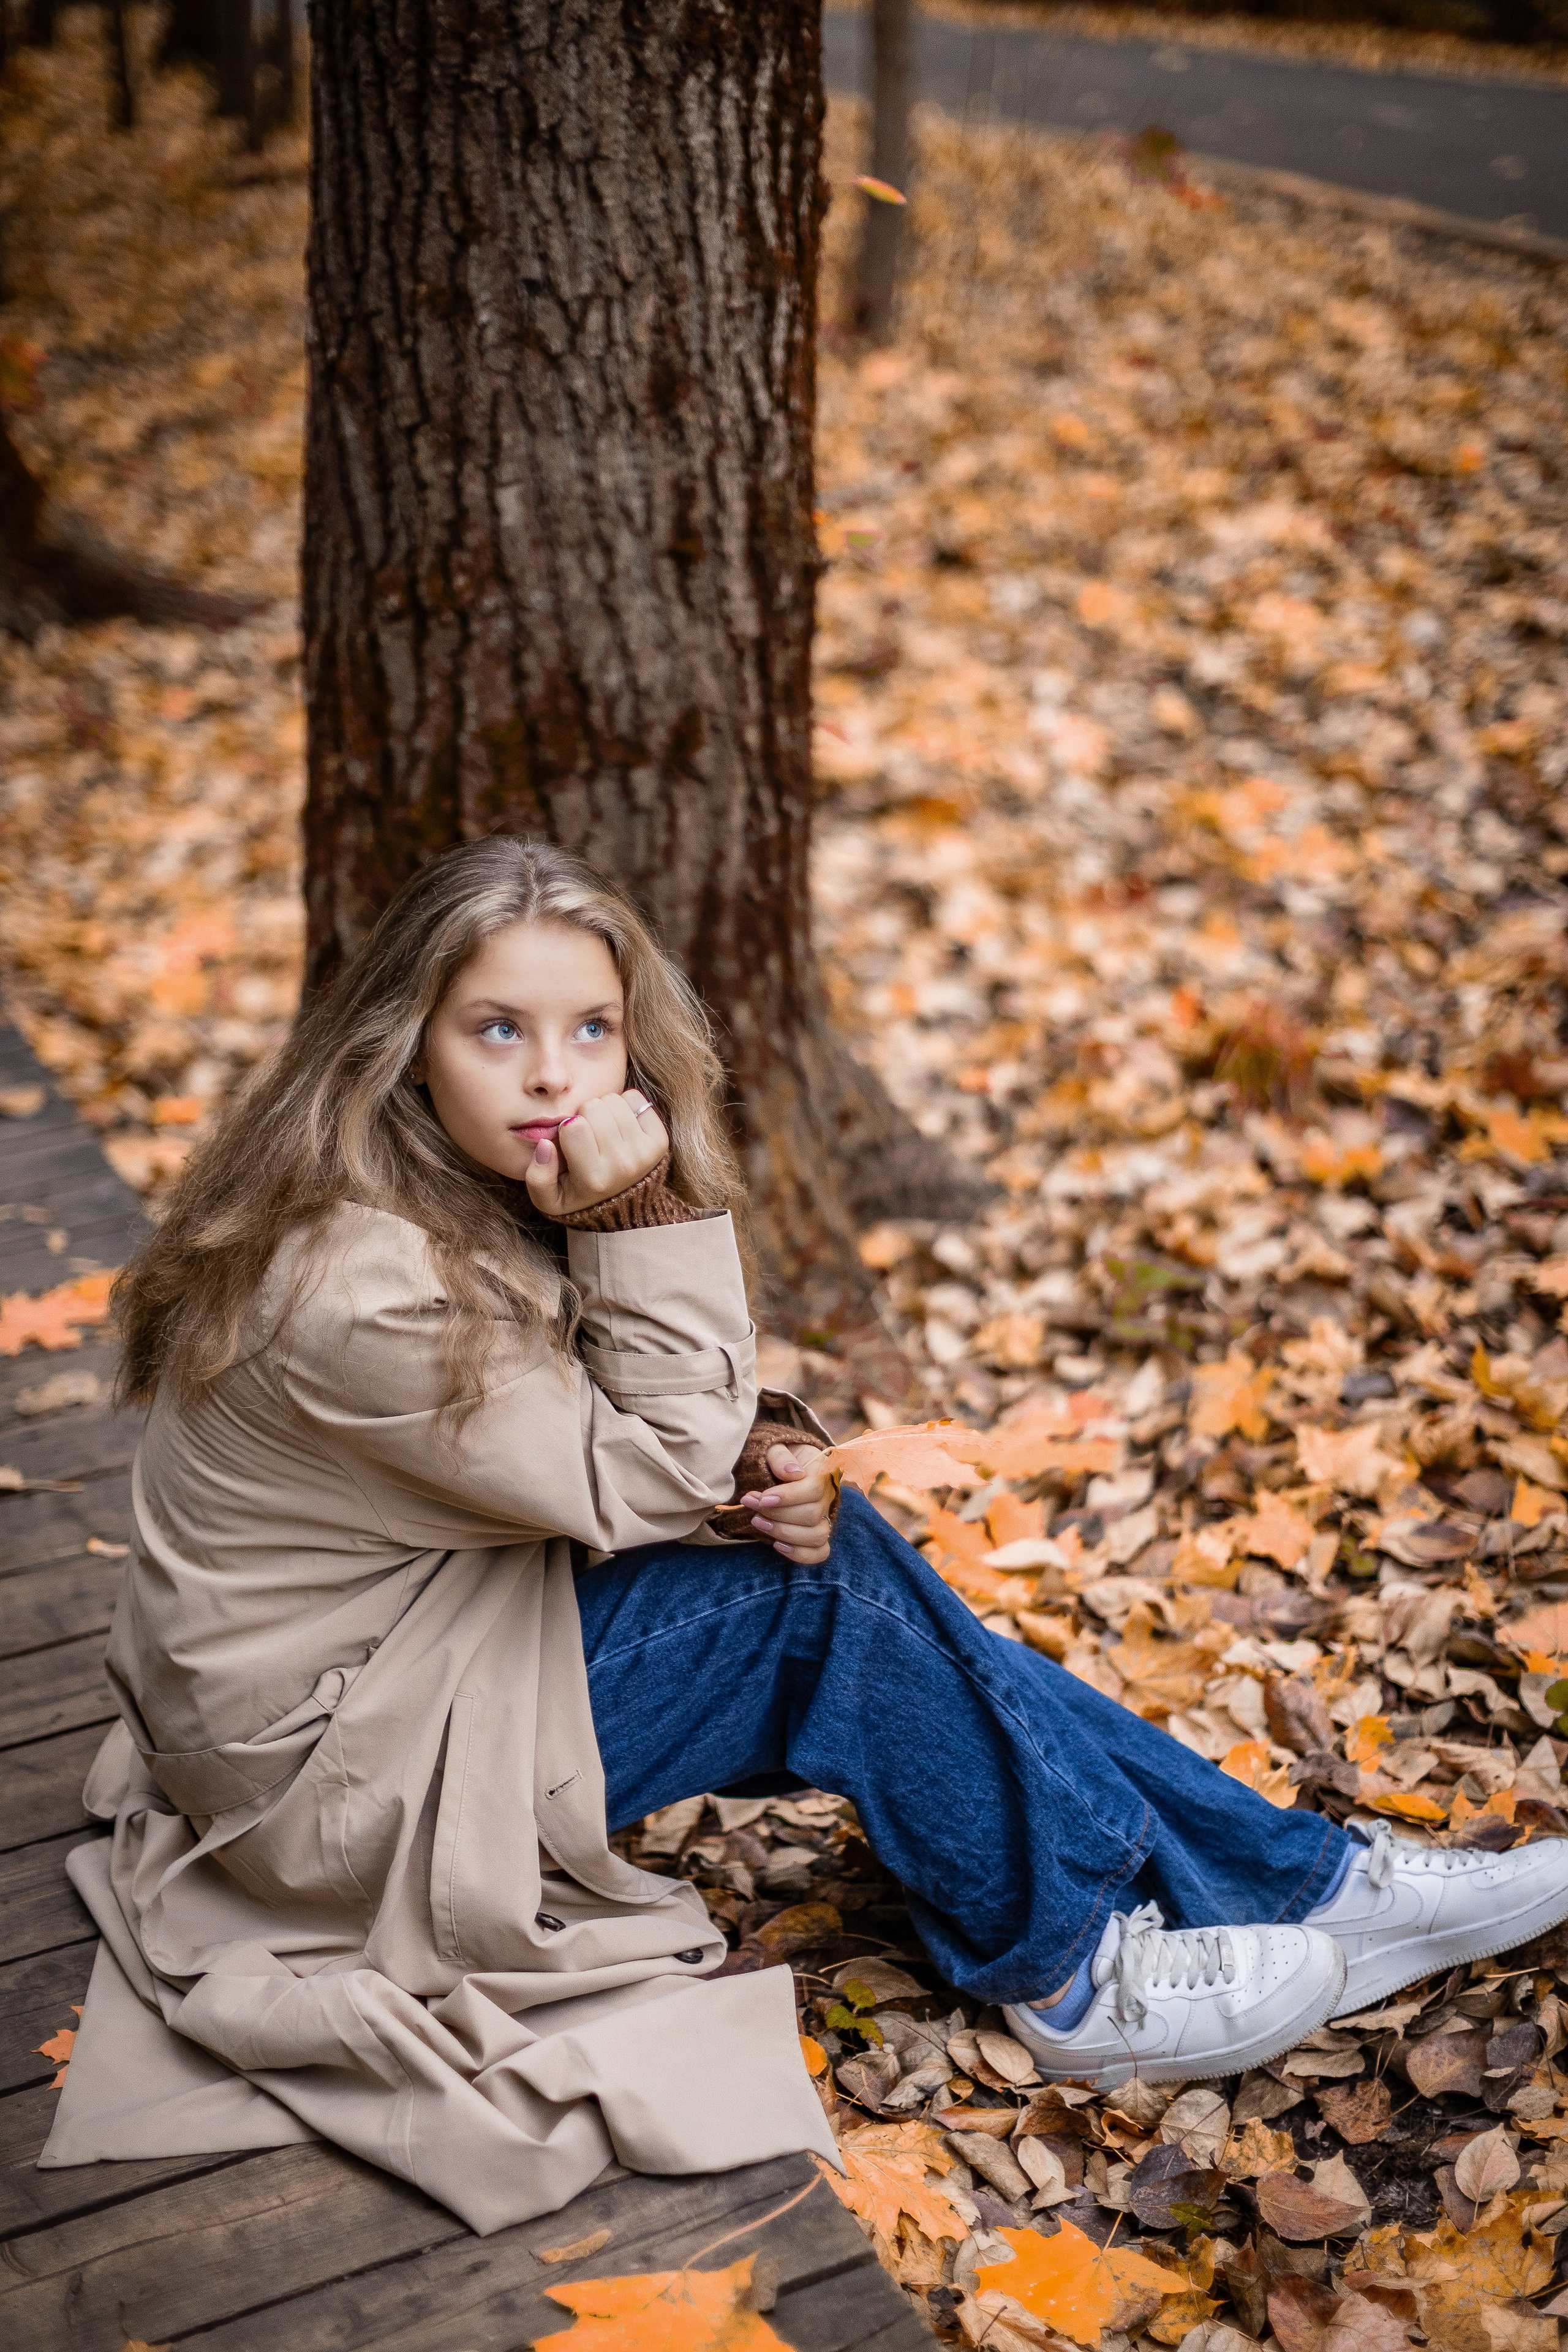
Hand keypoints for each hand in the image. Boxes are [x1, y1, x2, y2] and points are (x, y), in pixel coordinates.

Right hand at [524, 1089, 668, 1217]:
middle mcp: (622, 1166)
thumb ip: (537, 1176)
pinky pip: (636, 1099)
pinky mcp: (659, 1141)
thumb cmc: (578, 1196)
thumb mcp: (548, 1198)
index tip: (571, 1141)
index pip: (573, 1126)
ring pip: (614, 1100)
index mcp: (593, 1180)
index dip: (567, 1127)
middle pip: (594, 1108)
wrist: (624, 1209)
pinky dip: (626, 1105)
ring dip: (604, 1109)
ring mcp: (644, 1153)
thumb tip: (545, 1144)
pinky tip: (620, 1126)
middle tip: (588, 1135)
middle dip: (585, 1115)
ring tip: (603, 1130)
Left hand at [740, 1444, 835, 1564]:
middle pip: (812, 1514)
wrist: (775, 1469)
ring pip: (816, 1535)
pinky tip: (777, 1545)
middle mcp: (828, 1496)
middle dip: (777, 1514)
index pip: (814, 1489)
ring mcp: (825, 1517)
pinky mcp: (817, 1536)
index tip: (762, 1498)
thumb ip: (780, 1457)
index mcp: (822, 1471)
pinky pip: (819, 1552)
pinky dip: (800, 1554)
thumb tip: (793, 1473)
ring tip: (757, 1522)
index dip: (788, 1497)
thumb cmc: (775, 1458)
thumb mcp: (774, 1448)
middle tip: (751, 1505)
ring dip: (783, 1532)